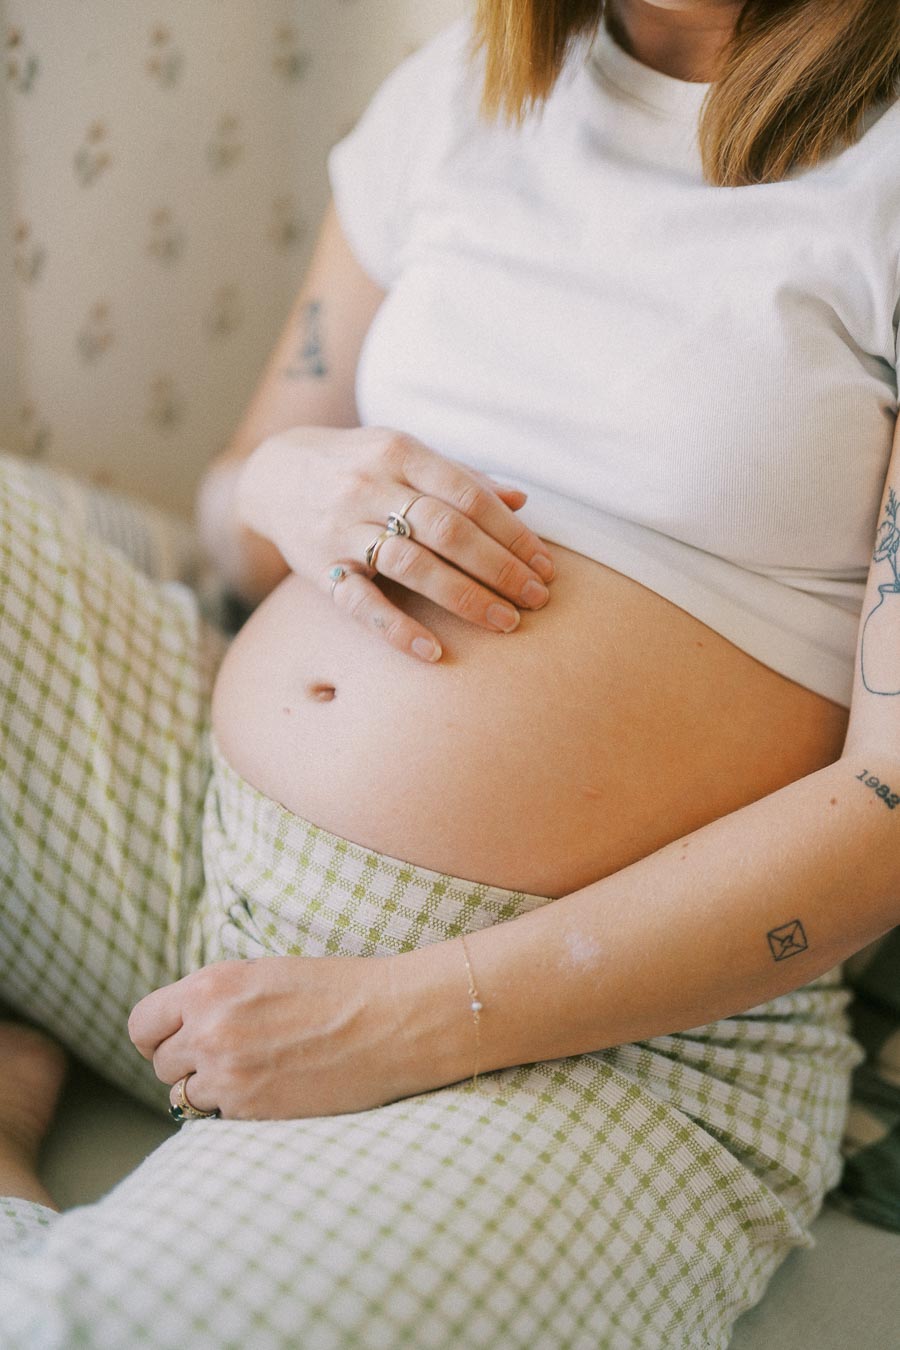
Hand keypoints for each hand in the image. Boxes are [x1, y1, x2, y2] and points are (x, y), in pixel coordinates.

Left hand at [127, 955, 423, 1119]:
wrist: (394, 1020)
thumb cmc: (339, 989)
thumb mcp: (265, 973)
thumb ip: (217, 997)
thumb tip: (183, 1026)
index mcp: (211, 985)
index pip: (142, 1023)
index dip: (158, 1035)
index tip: (177, 1040)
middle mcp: (210, 1029)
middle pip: (162, 1063)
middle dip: (189, 1062)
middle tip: (231, 1056)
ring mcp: (229, 1075)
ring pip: (184, 1097)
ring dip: (209, 1090)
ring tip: (254, 1073)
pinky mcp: (252, 1111)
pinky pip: (217, 1119)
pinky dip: (236, 1110)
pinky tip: (273, 1088)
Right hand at [235, 426, 554, 660]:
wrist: (273, 474)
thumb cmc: (357, 466)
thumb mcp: (404, 455)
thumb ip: (460, 477)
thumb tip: (522, 499)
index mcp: (400, 452)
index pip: (468, 495)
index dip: (512, 532)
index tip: (544, 564)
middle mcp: (370, 486)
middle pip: (447, 529)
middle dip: (499, 567)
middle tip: (537, 598)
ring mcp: (342, 528)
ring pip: (411, 564)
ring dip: (465, 597)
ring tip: (506, 622)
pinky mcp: (320, 568)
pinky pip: (360, 603)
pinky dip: (397, 629)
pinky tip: (434, 651)